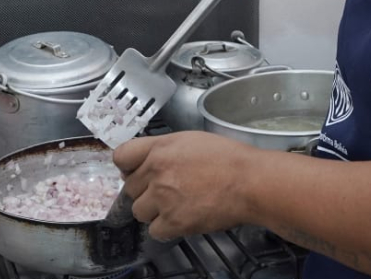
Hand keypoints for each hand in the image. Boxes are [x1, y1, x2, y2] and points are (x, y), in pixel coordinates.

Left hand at [112, 131, 258, 240]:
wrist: (249, 182)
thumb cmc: (229, 158)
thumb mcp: (192, 140)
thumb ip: (164, 149)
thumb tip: (146, 162)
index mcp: (161, 147)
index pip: (121, 156)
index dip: (128, 166)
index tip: (137, 171)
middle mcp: (156, 171)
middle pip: (130, 187)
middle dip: (145, 189)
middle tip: (167, 189)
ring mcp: (163, 198)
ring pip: (139, 210)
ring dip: (154, 210)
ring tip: (175, 204)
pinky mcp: (173, 222)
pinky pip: (154, 230)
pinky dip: (166, 228)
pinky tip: (182, 217)